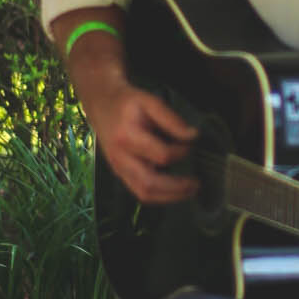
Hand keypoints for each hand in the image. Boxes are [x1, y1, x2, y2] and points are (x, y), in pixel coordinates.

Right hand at [92, 84, 199, 204]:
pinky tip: (174, 190)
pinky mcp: (120, 173)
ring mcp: (118, 168)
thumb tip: (193, 136)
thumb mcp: (149, 101)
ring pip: (144, 193)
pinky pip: (139, 192)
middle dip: (177, 188)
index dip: (181, 153)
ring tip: (189, 192)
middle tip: (197, 184)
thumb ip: (171, 120)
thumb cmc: (126, 102)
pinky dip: (160, 196)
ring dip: (170, 197)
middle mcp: (120, 157)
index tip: (192, 145)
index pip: (161, 155)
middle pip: (149, 183)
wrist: (101, 104)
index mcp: (127, 136)